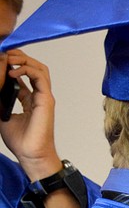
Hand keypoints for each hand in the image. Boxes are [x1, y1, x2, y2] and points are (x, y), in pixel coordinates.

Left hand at [0, 49, 62, 180]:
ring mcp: (44, 97)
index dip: (13, 63)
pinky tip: (13, 71)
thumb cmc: (20, 140)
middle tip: (5, 53)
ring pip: (39, 68)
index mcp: (30, 99)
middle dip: (19, 57)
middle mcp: (39, 95)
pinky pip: (40, 77)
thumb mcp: (1, 112)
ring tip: (9, 59)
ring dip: (24, 60)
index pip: (24, 74)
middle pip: (34, 67)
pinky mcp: (46, 100)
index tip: (0, 59)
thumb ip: (0, 96)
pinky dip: (26, 69)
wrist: (30, 154)